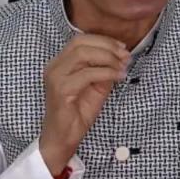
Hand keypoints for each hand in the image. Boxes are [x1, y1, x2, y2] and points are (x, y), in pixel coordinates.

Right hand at [39, 34, 129, 174]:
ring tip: (123, 66)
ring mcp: (55, 77)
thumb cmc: (78, 113)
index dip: (103, 40)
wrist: (63, 138)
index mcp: (60, 63)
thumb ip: (104, 70)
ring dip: (107, 58)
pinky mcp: (61, 89)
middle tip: (125, 56)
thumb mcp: (96, 87)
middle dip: (107, 46)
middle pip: (81, 43)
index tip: (123, 48)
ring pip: (83, 54)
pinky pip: (87, 74)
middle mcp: (54, 66)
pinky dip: (106, 72)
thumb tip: (120, 58)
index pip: (80, 40)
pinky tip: (118, 77)